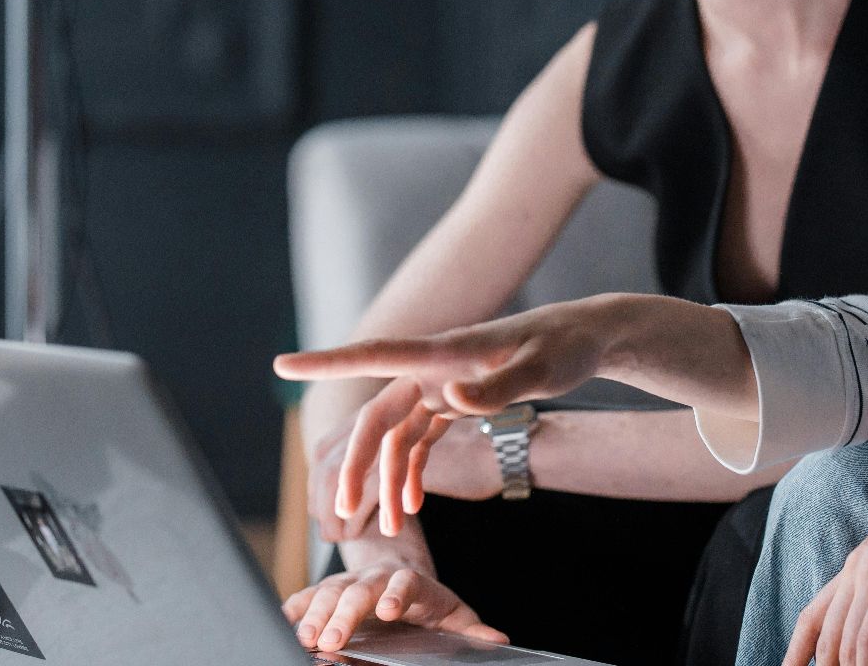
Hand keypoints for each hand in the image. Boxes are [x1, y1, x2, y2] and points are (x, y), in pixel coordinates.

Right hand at [276, 298, 616, 534]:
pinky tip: (411, 506)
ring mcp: (440, 384)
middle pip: (378, 417)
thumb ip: (497, 389)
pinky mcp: (454, 399)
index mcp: (443, 353)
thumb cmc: (564, 347)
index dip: (326, 362)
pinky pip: (419, 439)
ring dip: (387, 480)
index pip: (374, 355)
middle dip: (358, 465)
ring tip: (387, 527)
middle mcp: (432, 368)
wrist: (585, 339)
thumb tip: (452, 400)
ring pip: (396, 436)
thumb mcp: (540, 370)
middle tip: (341, 512)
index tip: (282, 364)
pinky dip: (412, 472)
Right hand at [282, 563, 506, 651]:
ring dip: (316, 614)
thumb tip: (498, 640)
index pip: (406, 584)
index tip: (388, 611)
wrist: (400, 573)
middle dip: (345, 614)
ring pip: (331, 591)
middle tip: (334, 639)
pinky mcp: (330, 589)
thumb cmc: (429, 603)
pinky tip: (284, 618)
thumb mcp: (454, 617)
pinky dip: (297, 605)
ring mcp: (351, 581)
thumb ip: (472, 630)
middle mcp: (378, 577)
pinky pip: (310, 594)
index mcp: (412, 582)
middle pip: (360, 590)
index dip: (397, 594)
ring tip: (306, 637)